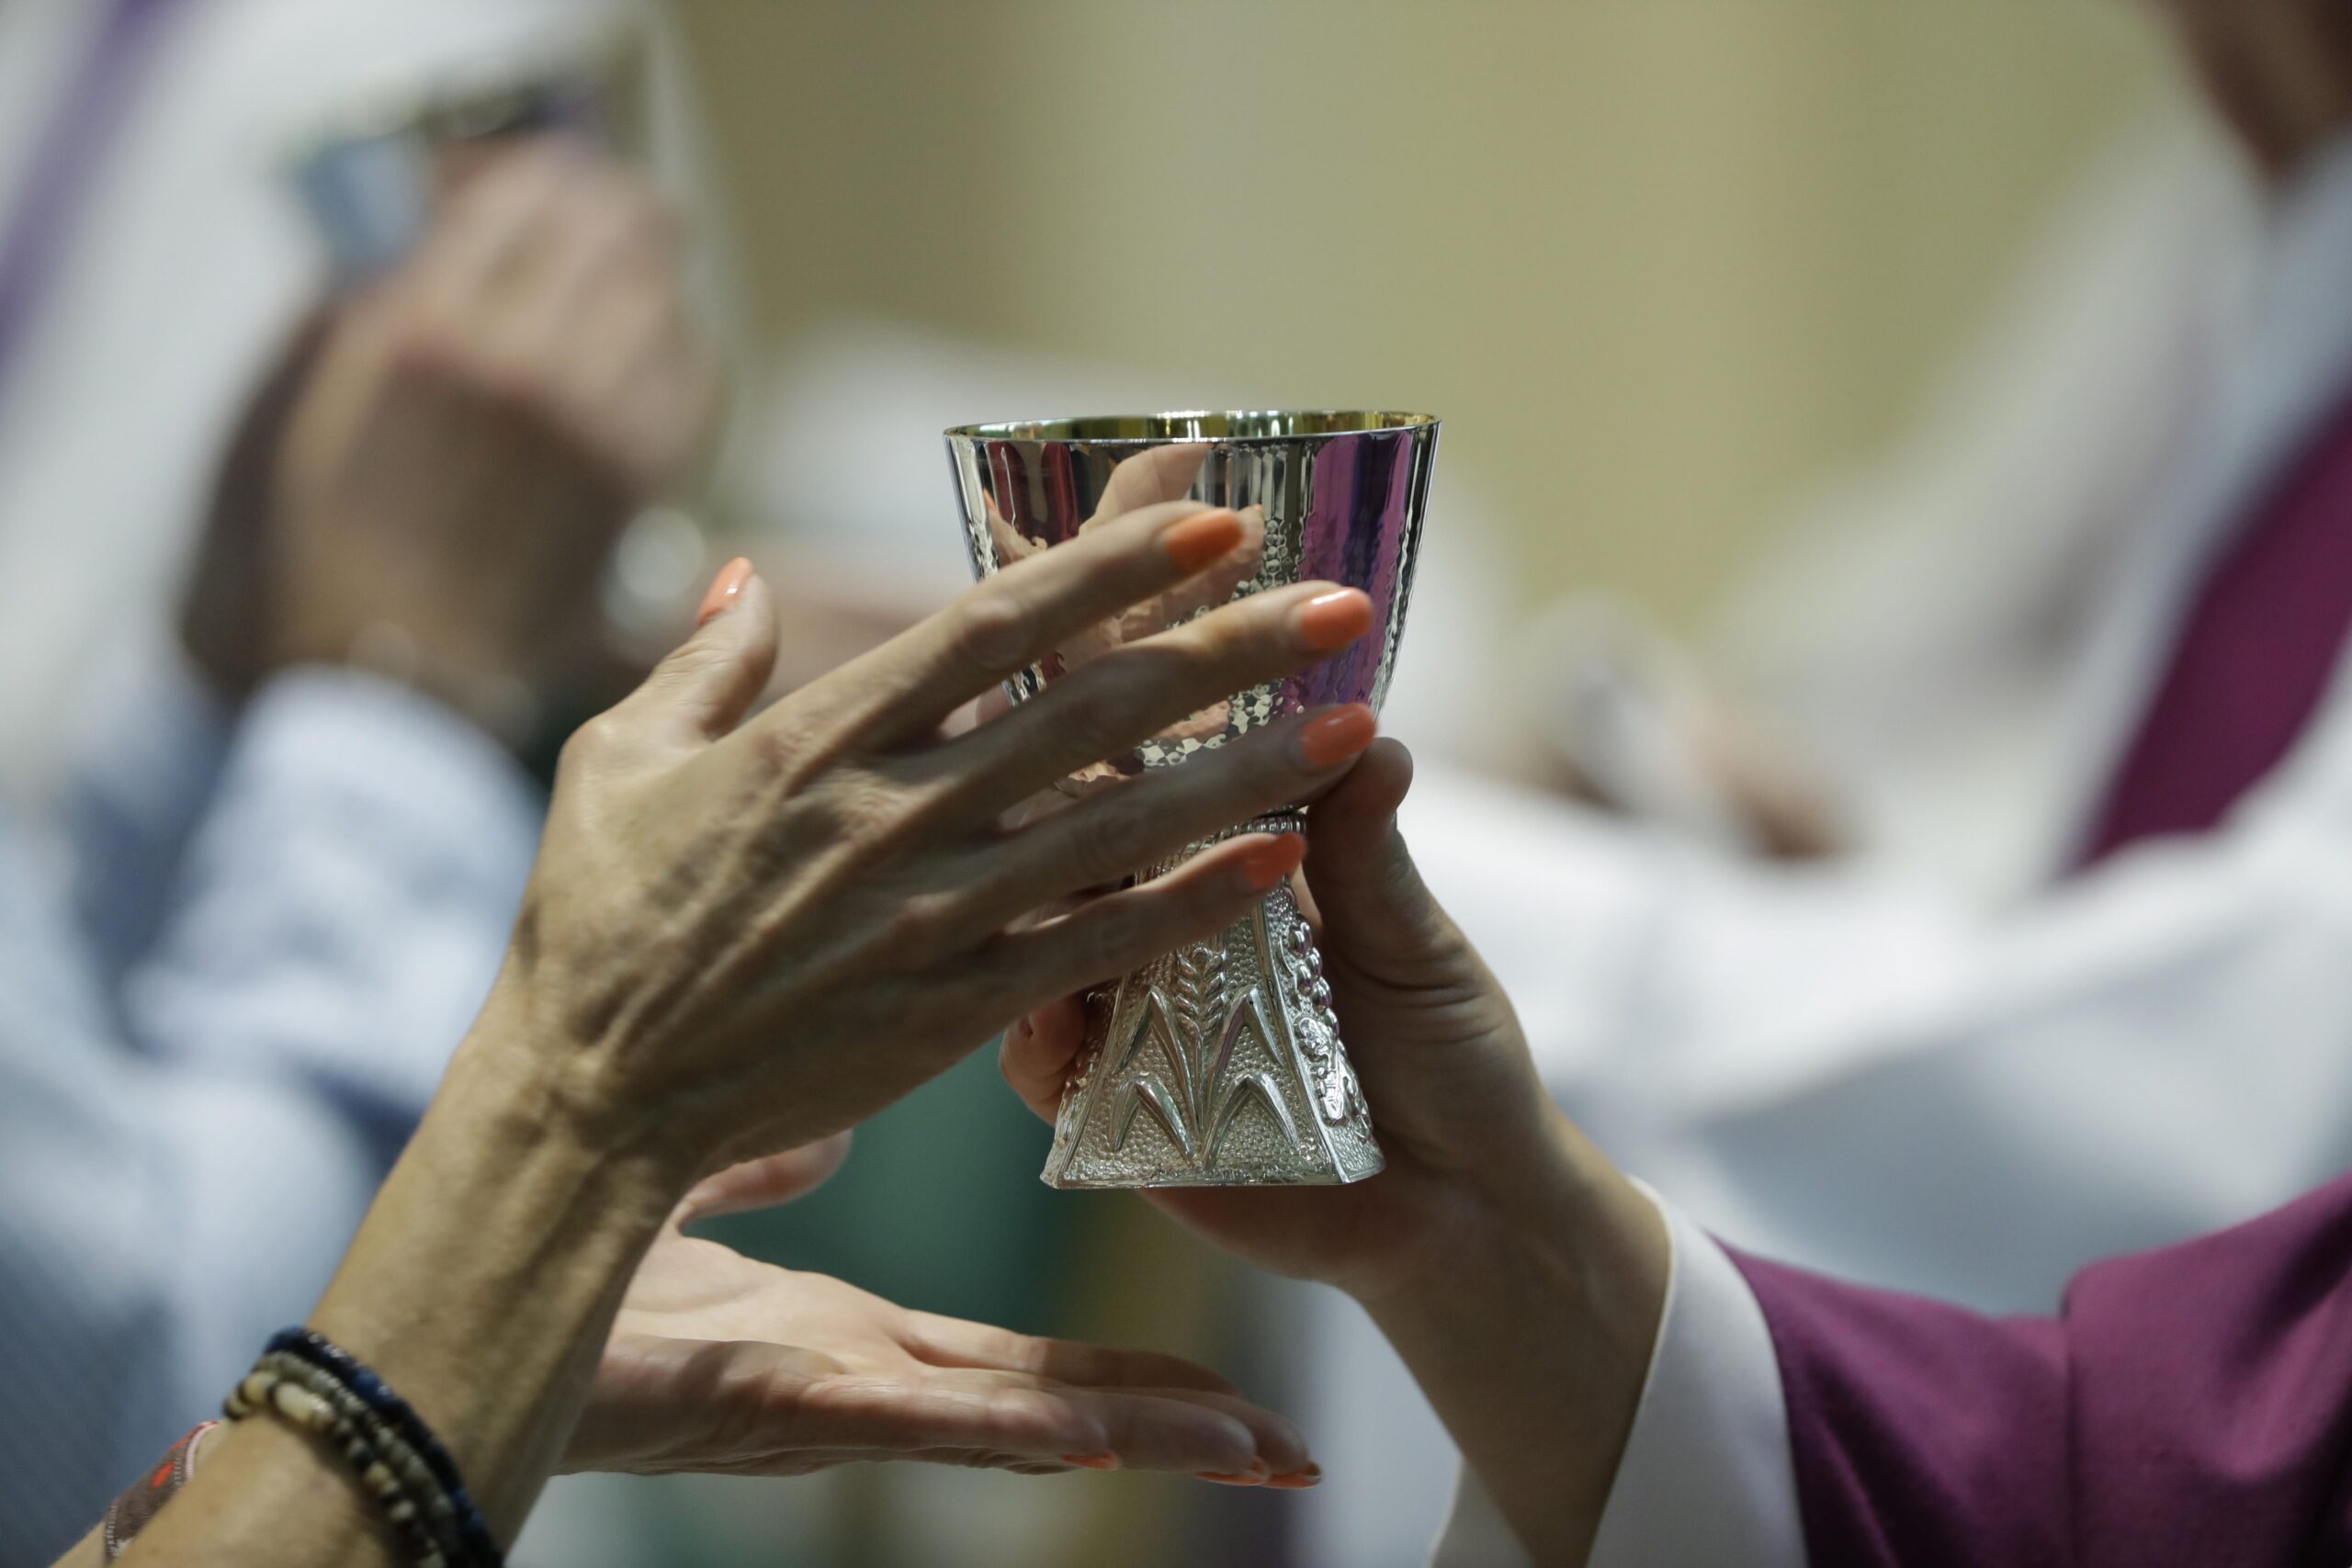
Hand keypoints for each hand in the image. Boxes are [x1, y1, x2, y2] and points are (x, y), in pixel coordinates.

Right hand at [260, 138, 718, 736]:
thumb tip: (451, 214)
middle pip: (617, 223)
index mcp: (429, 327)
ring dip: (647, 281)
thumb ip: (386, 288)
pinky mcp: (642, 476)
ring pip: (666, 292)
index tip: (523, 191)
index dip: (534, 175)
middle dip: (609, 213)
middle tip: (598, 224)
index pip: (527, 187)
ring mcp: (594, 421)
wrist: (401, 659)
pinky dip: (680, 352)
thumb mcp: (329, 387)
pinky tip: (649, 363)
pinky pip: (695, 373)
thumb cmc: (348, 530)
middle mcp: (522, 362)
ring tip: (617, 295)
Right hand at [479, 497, 1384, 1189]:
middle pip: (1090, 711)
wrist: (587, 1101)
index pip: (994, 625)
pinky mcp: (953, 1012)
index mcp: (815, 739)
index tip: (1213, 517)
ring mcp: (930, 915)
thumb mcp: (612, 764)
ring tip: (1357, 720)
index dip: (1113, 566)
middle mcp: (890, 813)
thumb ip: (699, 668)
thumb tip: (746, 580)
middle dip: (1228, 647)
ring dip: (1247, 768)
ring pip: (1121, 824)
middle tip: (1343, 601)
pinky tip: (1283, 860)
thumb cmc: (589, 929)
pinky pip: (1097, 947)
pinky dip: (1191, 903)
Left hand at [565, 1147, 1315, 1481]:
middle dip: (1167, 1423)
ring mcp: (829, 1400)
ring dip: (1131, 1439)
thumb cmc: (570, 1266)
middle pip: (1046, 1402)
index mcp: (849, 1335)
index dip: (1118, 1371)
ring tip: (1250, 1450)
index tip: (1217, 1380)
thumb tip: (824, 1128)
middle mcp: (860, 1379)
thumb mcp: (702, 1195)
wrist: (456, 1305)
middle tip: (1286, 1445)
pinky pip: (913, 1417)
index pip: (1016, 1358)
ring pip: (1011, 1425)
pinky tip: (1094, 1436)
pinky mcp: (779, 1399)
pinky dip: (1011, 1429)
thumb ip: (769, 1161)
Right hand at [1002, 740, 1667, 1552]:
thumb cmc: (1453, 1056)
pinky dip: (1031, 1037)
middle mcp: (1174, 938)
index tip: (1110, 695)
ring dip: (1031, 924)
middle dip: (1058, 828)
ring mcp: (1136, 1023)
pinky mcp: (1115, 1113)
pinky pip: (1042, 1068)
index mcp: (1241, 875)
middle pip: (1082, 863)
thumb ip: (1375, 858)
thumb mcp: (1418, 950)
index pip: (1165, 792)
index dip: (1134, 749)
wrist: (1466, 1210)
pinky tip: (1048, 1013)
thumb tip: (1378, 741)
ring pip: (1041, 956)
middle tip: (1047, 796)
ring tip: (1041, 900)